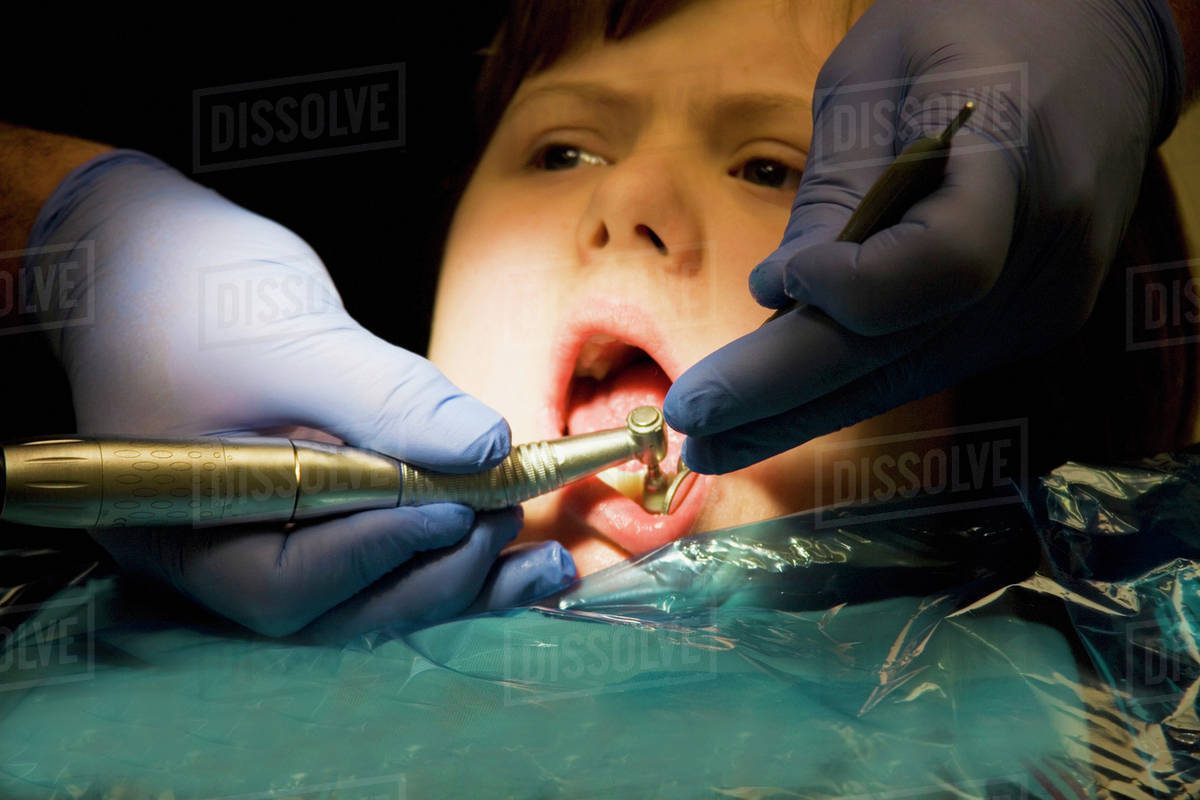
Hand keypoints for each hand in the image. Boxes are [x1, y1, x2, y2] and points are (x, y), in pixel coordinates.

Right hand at [22, 150, 574, 639]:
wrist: (139, 254)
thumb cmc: (188, 288)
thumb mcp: (291, 338)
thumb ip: (386, 400)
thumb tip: (486, 448)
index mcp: (178, 524)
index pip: (284, 583)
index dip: (381, 555)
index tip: (462, 508)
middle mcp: (214, 552)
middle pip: (334, 608)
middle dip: (430, 575)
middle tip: (506, 521)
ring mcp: (257, 536)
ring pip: (364, 590)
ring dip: (456, 579)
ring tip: (544, 564)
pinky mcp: (302, 511)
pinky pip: (373, 549)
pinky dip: (443, 551)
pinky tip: (515, 550)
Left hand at [664, 0, 1186, 473]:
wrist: (1099, 44)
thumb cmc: (975, 31)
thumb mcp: (882, 69)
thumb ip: (839, 185)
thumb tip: (778, 297)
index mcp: (1018, 156)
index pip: (942, 263)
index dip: (852, 289)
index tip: (768, 283)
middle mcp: (1048, 250)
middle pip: (903, 350)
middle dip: (784, 393)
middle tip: (694, 427)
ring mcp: (1046, 296)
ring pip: (905, 375)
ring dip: (801, 411)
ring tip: (711, 439)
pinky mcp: (1029, 320)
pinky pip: (923, 362)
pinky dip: (847, 382)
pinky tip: (777, 402)